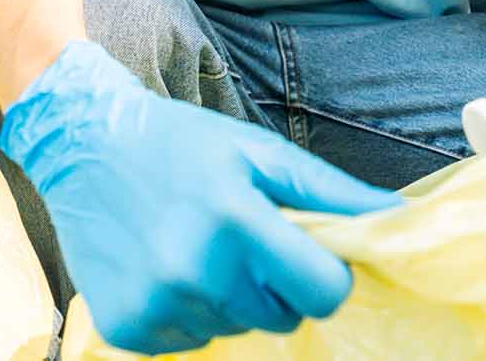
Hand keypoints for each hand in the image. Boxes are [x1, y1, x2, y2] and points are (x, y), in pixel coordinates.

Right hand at [1, 41, 398, 353]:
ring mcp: (159, 305)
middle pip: (281, 316)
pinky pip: (190, 342)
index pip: (325, 291)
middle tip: (233, 237)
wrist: (82, 144)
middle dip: (270, 283)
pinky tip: (162, 266)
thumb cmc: (179, 144)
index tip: (301, 251)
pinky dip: (185, 312)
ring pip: (235, 329)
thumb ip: (331, 193)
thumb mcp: (258, 153)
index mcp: (237, 221)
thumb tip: (403, 220)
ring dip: (225, 297)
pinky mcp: (129, 328)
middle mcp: (196, 270)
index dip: (323, 274)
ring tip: (192, 245)